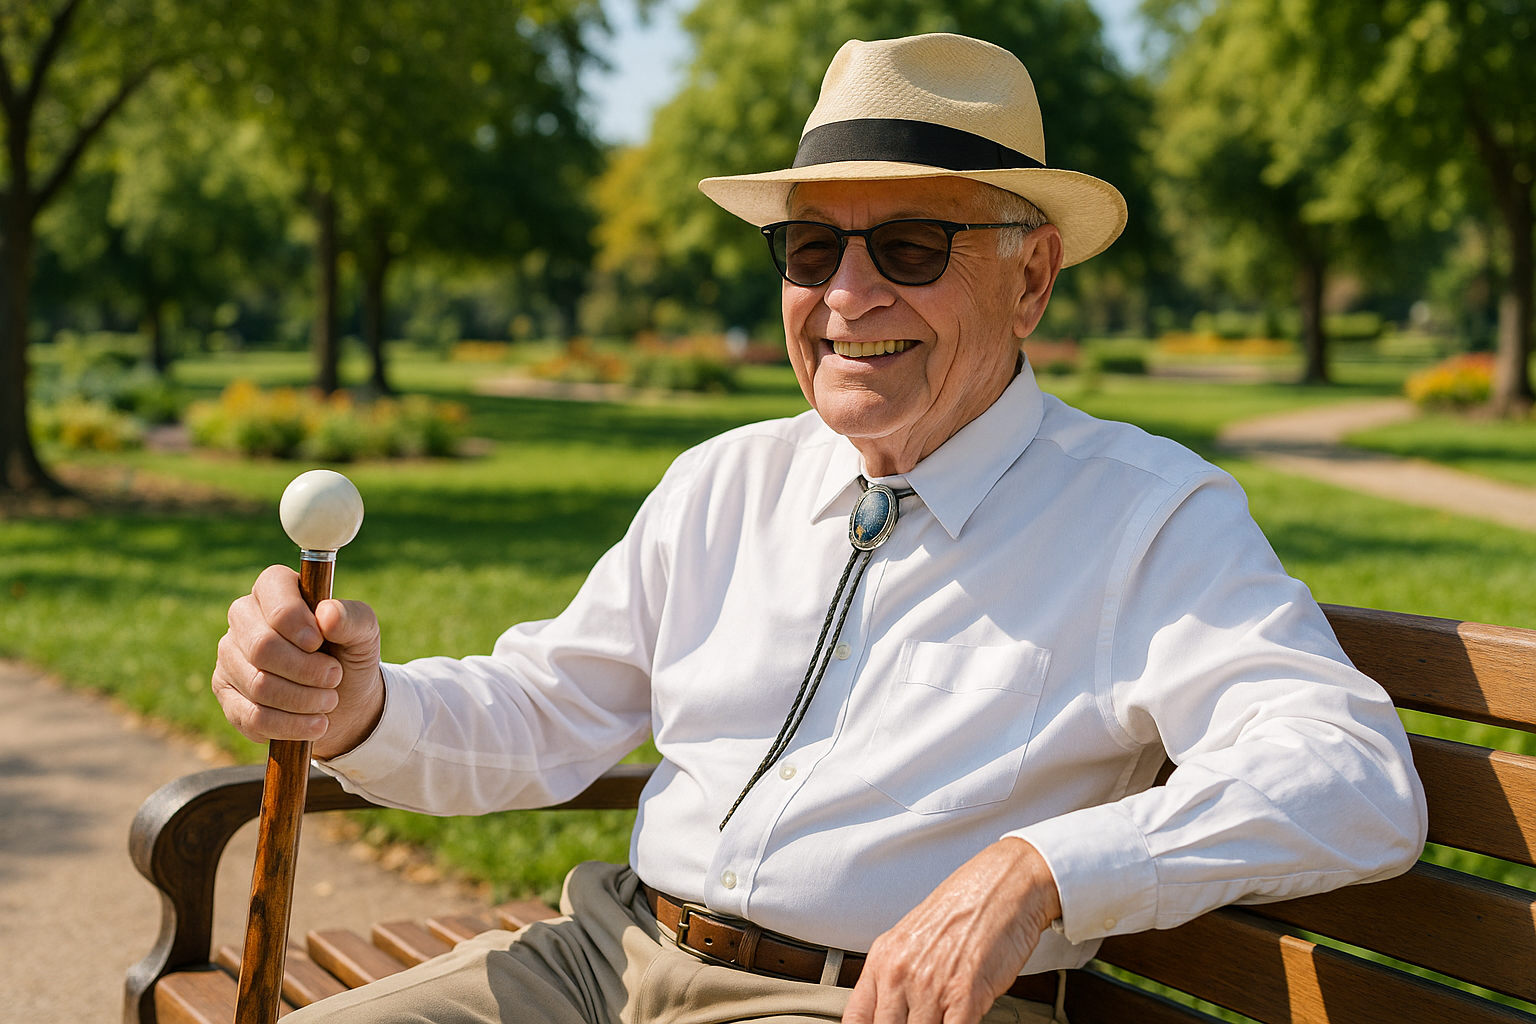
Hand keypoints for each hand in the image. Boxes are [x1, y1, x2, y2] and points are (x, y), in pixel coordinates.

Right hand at [212, 564, 385, 758]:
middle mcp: (244, 619)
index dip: (294, 618)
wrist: (345, 703)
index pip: (271, 588)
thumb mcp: (364, 634)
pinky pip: (252, 716)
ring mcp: (230, 658)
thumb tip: (326, 615)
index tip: (319, 642)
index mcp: (276, 589)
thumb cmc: (349, 656)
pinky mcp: (227, 696)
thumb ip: (354, 618)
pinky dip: (290, 725)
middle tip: (334, 678)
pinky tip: (314, 724)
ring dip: (303, 700)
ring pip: (258, 684)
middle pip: (262, 645)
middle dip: (306, 670)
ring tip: (329, 701)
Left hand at [844, 838, 1061, 1023]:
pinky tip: (958, 1023)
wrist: (1004, 884)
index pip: (856, 1018)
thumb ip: (899, 975)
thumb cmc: (964, 907)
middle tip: (920, 1022)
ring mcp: (930, 986)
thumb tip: (893, 1012)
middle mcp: (900, 973)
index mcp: (883, 959)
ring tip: (941, 1020)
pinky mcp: (964, 996)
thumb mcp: (914, 937)